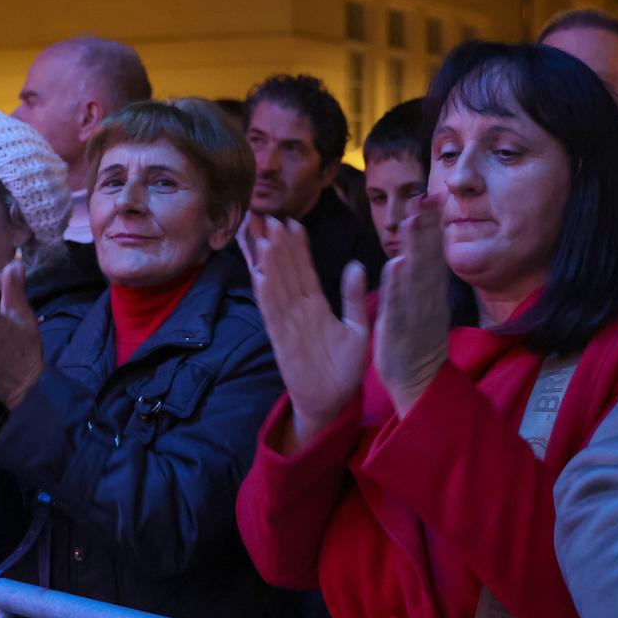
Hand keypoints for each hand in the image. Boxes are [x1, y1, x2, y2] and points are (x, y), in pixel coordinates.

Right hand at [240, 215, 368, 448]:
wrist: (333, 403)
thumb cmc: (345, 369)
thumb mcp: (358, 328)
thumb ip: (354, 298)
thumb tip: (357, 265)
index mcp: (316, 305)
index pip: (304, 269)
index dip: (296, 246)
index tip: (291, 221)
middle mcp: (298, 309)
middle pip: (283, 269)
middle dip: (274, 242)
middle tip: (265, 214)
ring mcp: (286, 322)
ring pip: (273, 283)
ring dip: (265, 259)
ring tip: (259, 232)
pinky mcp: (280, 339)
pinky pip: (271, 310)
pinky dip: (265, 290)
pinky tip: (259, 271)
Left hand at [374, 200, 450, 416]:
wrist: (420, 382)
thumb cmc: (416, 341)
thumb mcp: (422, 305)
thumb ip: (420, 279)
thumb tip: (416, 252)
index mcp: (429, 292)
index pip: (431, 253)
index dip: (431, 225)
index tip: (429, 196)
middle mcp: (426, 299)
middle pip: (427, 258)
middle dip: (426, 227)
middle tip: (424, 196)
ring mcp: (416, 314)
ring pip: (416, 276)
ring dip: (414, 248)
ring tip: (412, 220)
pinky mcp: (401, 330)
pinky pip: (399, 305)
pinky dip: (398, 286)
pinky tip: (397, 264)